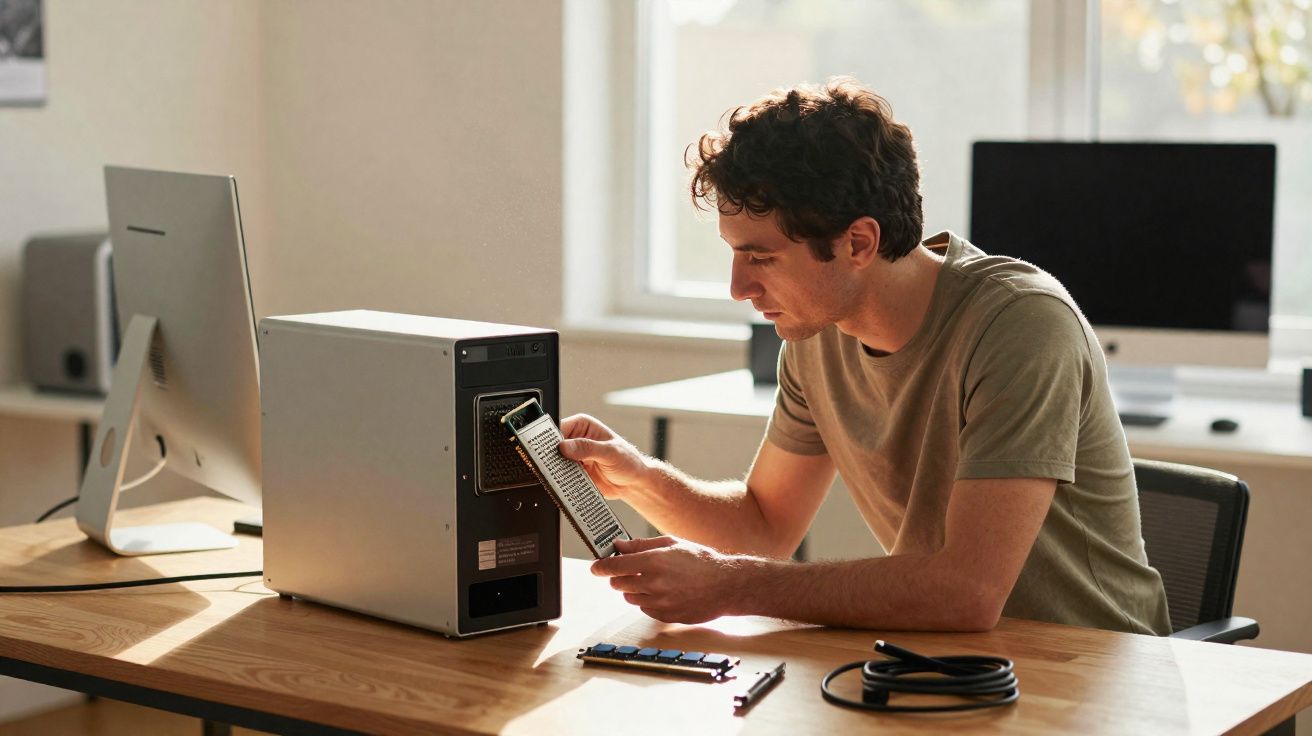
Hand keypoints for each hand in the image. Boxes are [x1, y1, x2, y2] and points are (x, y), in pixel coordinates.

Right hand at [558, 414, 649, 500]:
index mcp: (583, 426)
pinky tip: (565, 484)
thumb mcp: (610, 452)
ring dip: (555, 470)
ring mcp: (574, 456)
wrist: (633, 483)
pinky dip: (561, 480)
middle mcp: (576, 439)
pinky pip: (561, 475)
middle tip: (553, 466)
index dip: (550, 440)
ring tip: (561, 476)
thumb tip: (565, 446)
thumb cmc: (628, 461)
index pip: (559, 429)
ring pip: (554, 462)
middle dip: (551, 457)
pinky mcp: (574, 472)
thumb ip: (587, 448)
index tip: (548, 451)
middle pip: (553, 447)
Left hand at [590, 536, 750, 623]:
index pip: (614, 566)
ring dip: (635, 589)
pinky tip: (665, 592)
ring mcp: (659, 603)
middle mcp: (654, 584)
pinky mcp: (665, 617)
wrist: (726, 585)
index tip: (596, 567)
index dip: (601, 566)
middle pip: (618, 584)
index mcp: (653, 562)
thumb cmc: (702, 562)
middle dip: (621, 576)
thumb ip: (642, 545)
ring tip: (654, 580)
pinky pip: (645, 609)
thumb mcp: (672, 544)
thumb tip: (619, 545)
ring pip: (630, 598)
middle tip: (632, 570)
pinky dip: (648, 601)